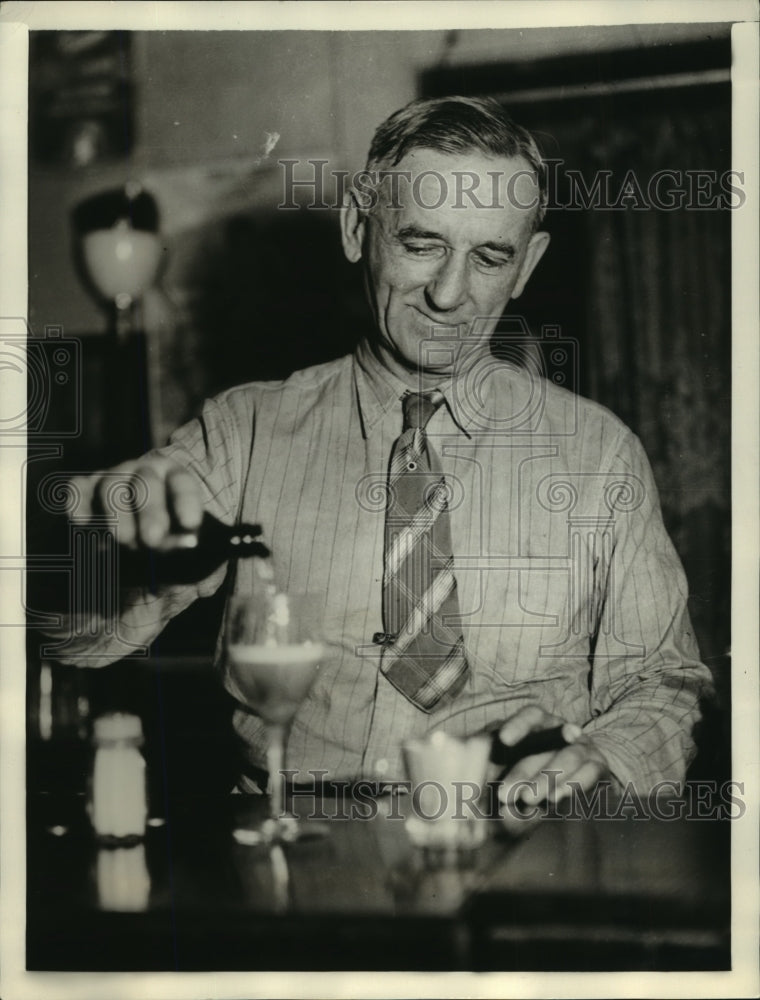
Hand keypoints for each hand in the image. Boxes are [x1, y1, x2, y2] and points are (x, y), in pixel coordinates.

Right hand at [68, 456, 203, 550]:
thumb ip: (181, 537)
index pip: (182, 484)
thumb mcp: (177, 533)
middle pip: (146, 483)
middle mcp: (143, 471)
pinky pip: (78, 488)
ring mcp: (113, 475)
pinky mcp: (86, 486)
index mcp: (173, 476)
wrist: (135, 524)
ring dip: (117, 514)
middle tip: (153, 539)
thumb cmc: (163, 528)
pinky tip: (83, 523)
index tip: (191, 525)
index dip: (186, 503)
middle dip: (150, 511)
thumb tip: (188, 542)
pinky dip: (78, 503)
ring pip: (112, 485)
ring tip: (125, 540)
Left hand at [494, 704, 609, 833]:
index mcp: (543, 723)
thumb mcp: (516, 764)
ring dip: (547, 779)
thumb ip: (502, 765)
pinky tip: (555, 799)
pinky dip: (573, 784)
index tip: (503, 740)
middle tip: (504, 794)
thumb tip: (482, 774)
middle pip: (547, 743)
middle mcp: (565, 730)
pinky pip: (590, 771)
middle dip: (524, 770)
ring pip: (569, 756)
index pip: (533, 715)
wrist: (584, 776)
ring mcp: (584, 746)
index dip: (519, 725)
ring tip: (527, 799)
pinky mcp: (599, 765)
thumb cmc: (536, 770)